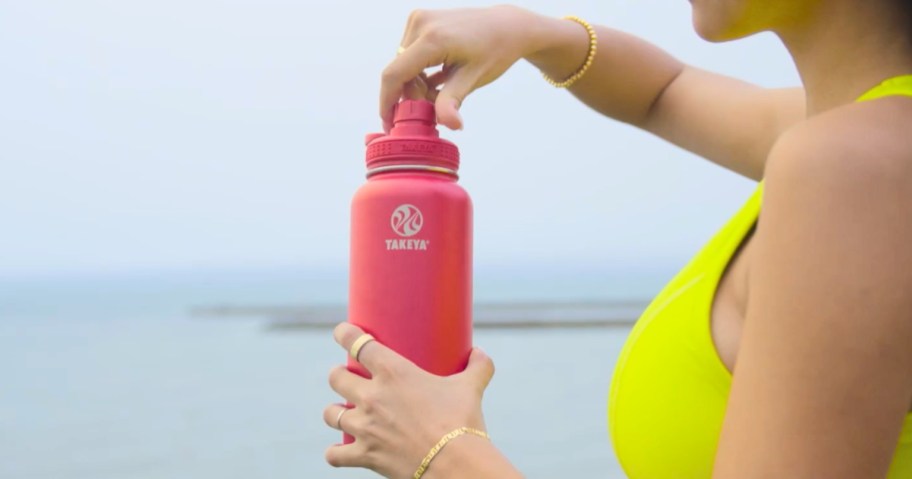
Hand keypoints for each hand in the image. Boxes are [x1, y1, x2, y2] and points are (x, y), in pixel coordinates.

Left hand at [323, 323, 495, 478]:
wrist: (455, 465)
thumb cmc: (462, 422)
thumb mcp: (471, 388)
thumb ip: (477, 367)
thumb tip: (480, 353)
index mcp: (393, 372)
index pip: (357, 343)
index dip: (344, 334)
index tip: (341, 331)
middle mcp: (372, 396)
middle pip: (336, 378)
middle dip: (338, 375)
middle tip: (346, 377)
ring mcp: (365, 427)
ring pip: (330, 413)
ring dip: (334, 411)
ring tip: (340, 410)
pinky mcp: (365, 454)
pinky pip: (334, 454)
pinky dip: (335, 453)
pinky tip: (339, 450)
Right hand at [381, 5, 545, 130]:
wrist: (507, 26)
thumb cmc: (494, 50)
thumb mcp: (473, 78)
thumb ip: (453, 102)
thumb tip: (450, 125)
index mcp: (433, 39)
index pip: (394, 75)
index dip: (387, 102)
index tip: (389, 123)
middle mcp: (421, 24)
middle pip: (398, 72)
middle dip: (411, 96)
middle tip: (433, 110)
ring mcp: (419, 20)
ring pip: (403, 65)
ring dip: (417, 85)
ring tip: (442, 91)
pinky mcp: (420, 21)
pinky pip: (409, 55)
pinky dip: (419, 72)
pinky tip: (439, 79)